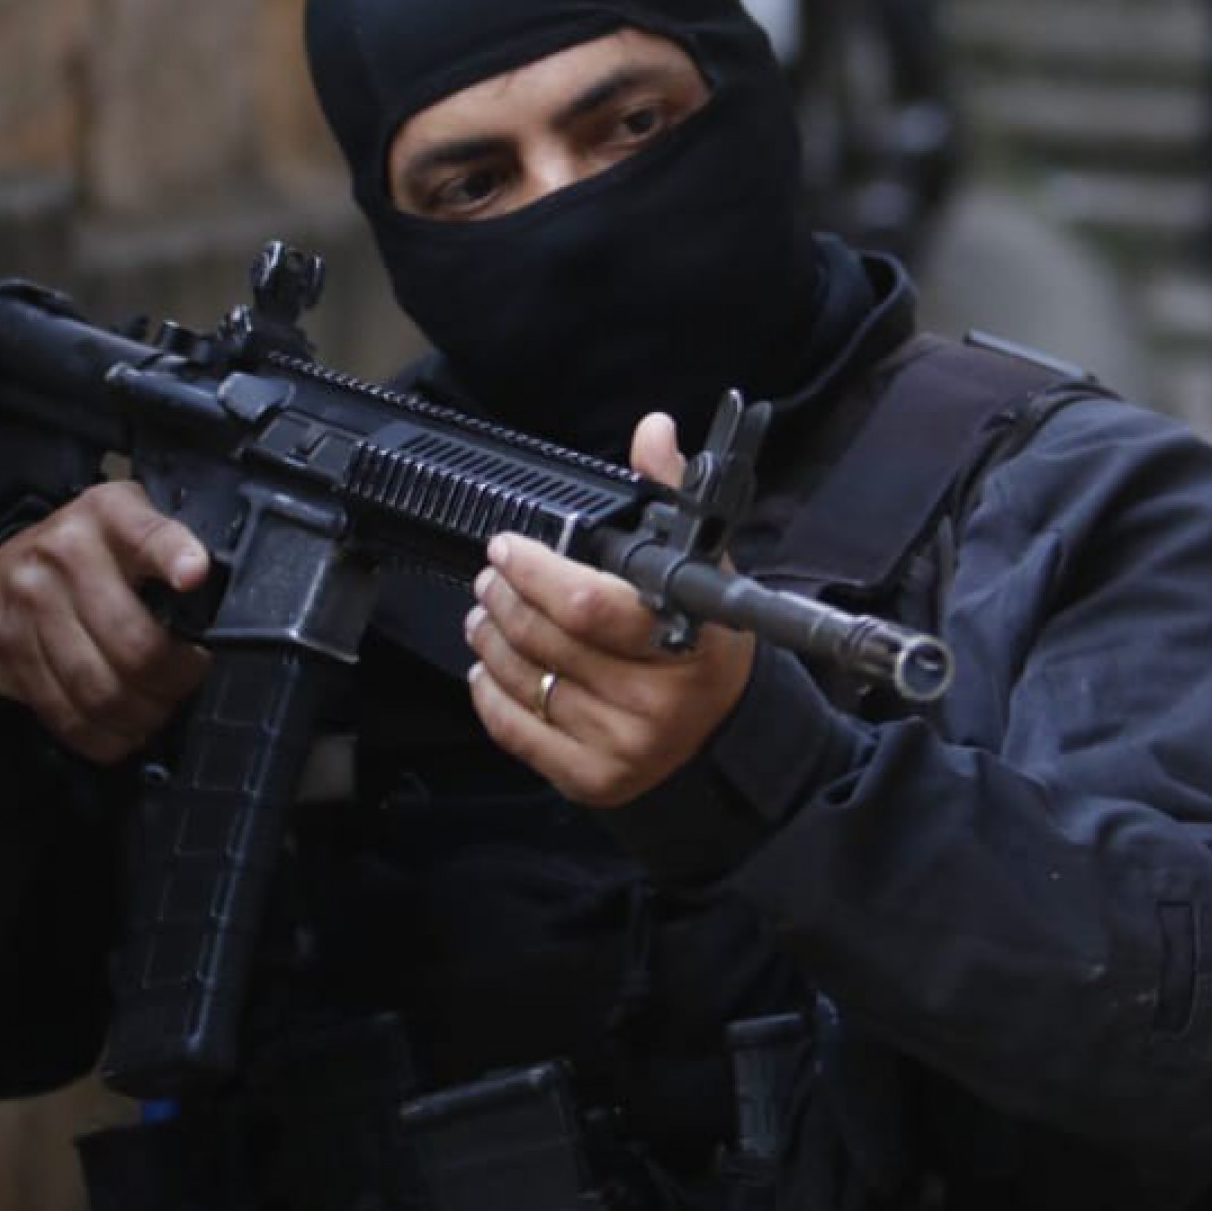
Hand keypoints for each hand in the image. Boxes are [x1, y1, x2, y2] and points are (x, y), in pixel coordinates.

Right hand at [0, 480, 210, 763]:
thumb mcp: (133, 522)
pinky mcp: (5, 651)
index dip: (172, 555)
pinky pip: (65, 715)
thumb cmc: (90, 551)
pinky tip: (124, 730)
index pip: (147, 534)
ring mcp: (27, 605)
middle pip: (132, 643)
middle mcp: (62, 555)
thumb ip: (171, 548)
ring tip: (158, 709)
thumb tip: (214, 596)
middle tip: (187, 680)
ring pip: (100, 690)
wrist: (4, 569)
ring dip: (142, 715)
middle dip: (174, 679)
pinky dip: (105, 737)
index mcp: (108, 515)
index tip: (194, 575)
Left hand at [465, 413, 755, 807]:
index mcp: (689, 638)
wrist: (726, 726)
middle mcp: (660, 699)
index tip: (508, 546)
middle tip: (491, 575)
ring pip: (525, 680)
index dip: (536, 572)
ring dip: (490, 638)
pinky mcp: (595, 780)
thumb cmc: (703, 636)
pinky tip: (488, 667)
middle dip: (503, 597)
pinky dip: (491, 695)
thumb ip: (670, 490)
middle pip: (546, 639)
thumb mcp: (698, 559)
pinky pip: (518, 732)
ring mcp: (626, 745)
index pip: (589, 604)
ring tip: (485, 613)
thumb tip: (653, 430)